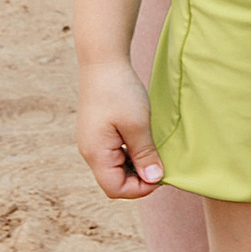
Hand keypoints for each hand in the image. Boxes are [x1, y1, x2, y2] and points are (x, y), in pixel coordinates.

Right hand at [78, 61, 161, 201]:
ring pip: (115, 168)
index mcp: (96, 154)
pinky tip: (143, 141)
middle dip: (138, 178)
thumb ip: (145, 154)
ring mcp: (92, 142)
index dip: (140, 189)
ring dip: (135, 166)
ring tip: (153, 151)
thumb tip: (154, 179)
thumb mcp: (138, 124)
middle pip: (114, 181)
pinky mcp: (97, 133)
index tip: (161, 174)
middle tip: (160, 163)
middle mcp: (90, 152)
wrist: (102, 62)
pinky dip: (129, 154)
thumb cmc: (119, 91)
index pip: (115, 189)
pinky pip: (114, 154)